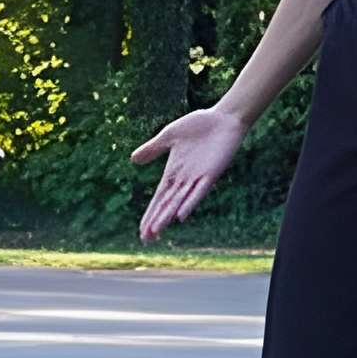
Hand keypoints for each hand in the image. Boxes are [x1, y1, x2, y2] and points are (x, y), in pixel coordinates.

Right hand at [134, 108, 245, 240]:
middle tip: (147, 239)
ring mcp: (198, 178)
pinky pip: (199, 192)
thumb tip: (132, 160)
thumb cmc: (198, 125)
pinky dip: (189, 203)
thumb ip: (152, 149)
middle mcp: (185, 179)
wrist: (223, 118)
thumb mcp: (169, 136)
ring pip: (180, 202)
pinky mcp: (211, 173)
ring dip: (168, 216)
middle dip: (156, 220)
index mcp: (173, 172)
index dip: (150, 214)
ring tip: (157, 231)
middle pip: (167, 204)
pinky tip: (181, 216)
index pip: (159, 198)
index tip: (142, 231)